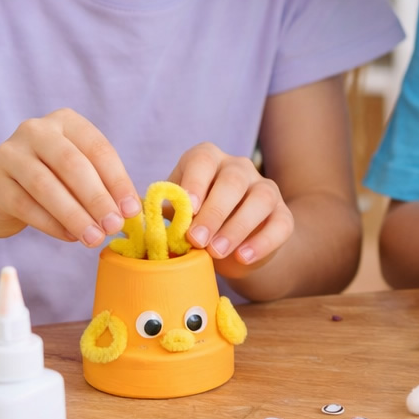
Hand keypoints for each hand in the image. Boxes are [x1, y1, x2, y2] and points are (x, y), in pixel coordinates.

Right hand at [0, 109, 141, 246]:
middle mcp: (36, 130)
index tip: (132, 210)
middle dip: (97, 199)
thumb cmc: (51, 180)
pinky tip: (71, 237)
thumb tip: (133, 210)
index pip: (98, 149)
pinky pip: (26, 206)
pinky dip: (53, 225)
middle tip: (114, 226)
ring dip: (75, 216)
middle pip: (73, 165)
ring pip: (47, 187)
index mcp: (66, 121)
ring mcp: (10, 154)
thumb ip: (104, 185)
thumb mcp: (78, 173)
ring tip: (94, 238)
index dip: (118, 181)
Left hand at [169, 143, 293, 274]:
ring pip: (261, 198)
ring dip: (237, 226)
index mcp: (209, 161)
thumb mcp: (177, 215)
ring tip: (217, 251)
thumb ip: (163, 213)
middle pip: (233, 180)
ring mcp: (265, 189)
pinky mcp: (283, 214)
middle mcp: (239, 168)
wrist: (232, 248)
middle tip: (196, 240)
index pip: (203, 160)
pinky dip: (263, 242)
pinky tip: (244, 257)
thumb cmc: (196, 224)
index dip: (195, 182)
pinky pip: (280, 224)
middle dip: (214, 211)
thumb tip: (136, 214)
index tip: (188, 207)